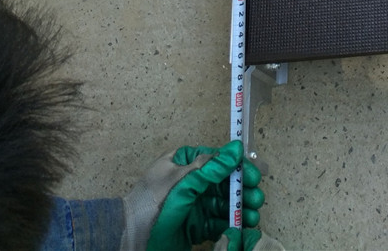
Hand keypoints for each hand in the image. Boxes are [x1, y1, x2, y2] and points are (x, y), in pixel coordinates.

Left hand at [140, 142, 263, 250]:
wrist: (131, 238)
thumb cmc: (150, 204)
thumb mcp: (181, 181)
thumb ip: (209, 167)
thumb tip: (235, 148)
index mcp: (185, 164)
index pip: (217, 160)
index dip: (238, 167)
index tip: (254, 175)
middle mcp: (191, 183)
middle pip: (224, 184)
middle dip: (242, 191)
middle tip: (256, 199)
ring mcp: (193, 206)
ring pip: (223, 205)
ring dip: (239, 209)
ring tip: (253, 217)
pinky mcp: (194, 227)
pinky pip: (216, 224)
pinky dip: (229, 226)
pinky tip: (241, 228)